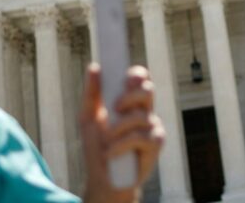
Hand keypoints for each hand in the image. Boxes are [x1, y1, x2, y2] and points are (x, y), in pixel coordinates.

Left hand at [81, 64, 164, 202]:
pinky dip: (123, 144)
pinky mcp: (156, 145)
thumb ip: (91, 93)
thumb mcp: (87, 117)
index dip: (136, 74)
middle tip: (114, 107)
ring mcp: (153, 128)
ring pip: (141, 116)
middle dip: (130, 96)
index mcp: (131, 102)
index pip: (140, 79)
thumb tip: (95, 67)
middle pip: (148, 91)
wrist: (102, 178)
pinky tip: (112, 152)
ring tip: (107, 141)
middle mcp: (145, 112)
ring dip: (119, 128)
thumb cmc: (97, 146)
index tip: (125, 78)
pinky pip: (141, 137)